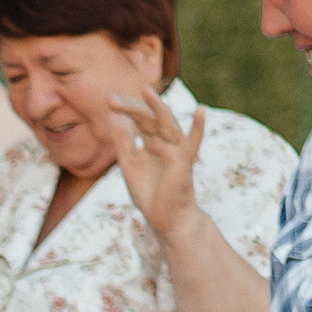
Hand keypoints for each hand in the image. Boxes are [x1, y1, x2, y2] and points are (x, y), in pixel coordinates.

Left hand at [106, 87, 206, 244]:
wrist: (165, 220)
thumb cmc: (150, 194)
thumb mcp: (130, 165)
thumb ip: (124, 142)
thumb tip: (114, 118)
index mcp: (152, 142)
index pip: (140, 118)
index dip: (126, 109)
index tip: (110, 100)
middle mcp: (165, 142)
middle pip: (149, 118)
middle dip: (132, 108)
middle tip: (111, 100)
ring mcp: (176, 150)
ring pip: (167, 124)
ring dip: (157, 108)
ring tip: (146, 91)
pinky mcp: (184, 162)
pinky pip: (193, 143)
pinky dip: (198, 127)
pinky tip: (200, 111)